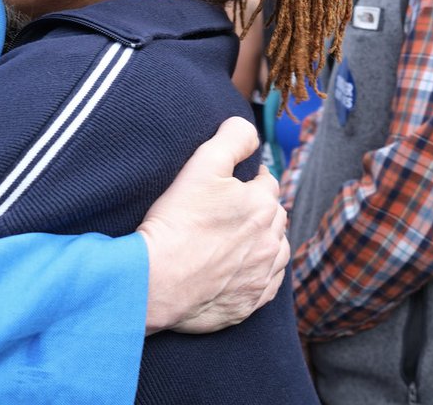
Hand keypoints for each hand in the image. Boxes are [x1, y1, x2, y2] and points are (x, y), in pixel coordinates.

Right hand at [138, 116, 289, 334]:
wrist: (155, 279)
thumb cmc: (176, 221)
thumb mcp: (202, 164)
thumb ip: (232, 139)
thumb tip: (248, 128)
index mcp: (262, 206)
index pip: (267, 183)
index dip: (249, 179)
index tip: (232, 183)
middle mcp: (271, 242)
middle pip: (274, 216)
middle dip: (259, 209)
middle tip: (230, 209)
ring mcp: (261, 277)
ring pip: (276, 251)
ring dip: (265, 241)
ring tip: (237, 239)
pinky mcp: (249, 304)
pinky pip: (266, 286)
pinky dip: (258, 274)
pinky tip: (238, 270)